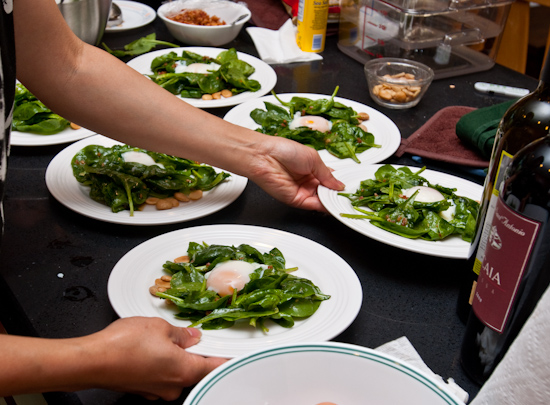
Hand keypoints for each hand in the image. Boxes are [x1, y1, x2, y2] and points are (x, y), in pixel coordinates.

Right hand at [86, 317, 225, 400]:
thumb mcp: (160, 327)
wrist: (92, 361)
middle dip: (196, 353)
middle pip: (197, 370)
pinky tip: (151, 348)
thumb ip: (182, 333)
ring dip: (176, 357)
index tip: (234, 351)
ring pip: (177, 373)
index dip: (226, 357)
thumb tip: (192, 336)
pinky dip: (161, 363)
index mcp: (185, 371)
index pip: (216, 366)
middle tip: (193, 336)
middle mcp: (173, 386)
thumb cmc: (123, 345)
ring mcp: (157, 391)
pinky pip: (160, 375)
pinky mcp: (143, 389)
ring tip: (164, 338)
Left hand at [247, 136, 344, 211]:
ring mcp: (302, 191)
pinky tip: (332, 203)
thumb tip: (339, 185)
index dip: (339, 184)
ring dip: (333, 201)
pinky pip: (313, 206)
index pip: (330, 180)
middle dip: (337, 194)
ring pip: (322, 201)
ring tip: (343, 199)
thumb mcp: (313, 158)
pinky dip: (324, 206)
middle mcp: (307, 181)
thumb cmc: (284, 150)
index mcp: (312, 169)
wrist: (264, 156)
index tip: (349, 188)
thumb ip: (327, 174)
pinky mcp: (296, 200)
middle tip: (349, 196)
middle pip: (327, 192)